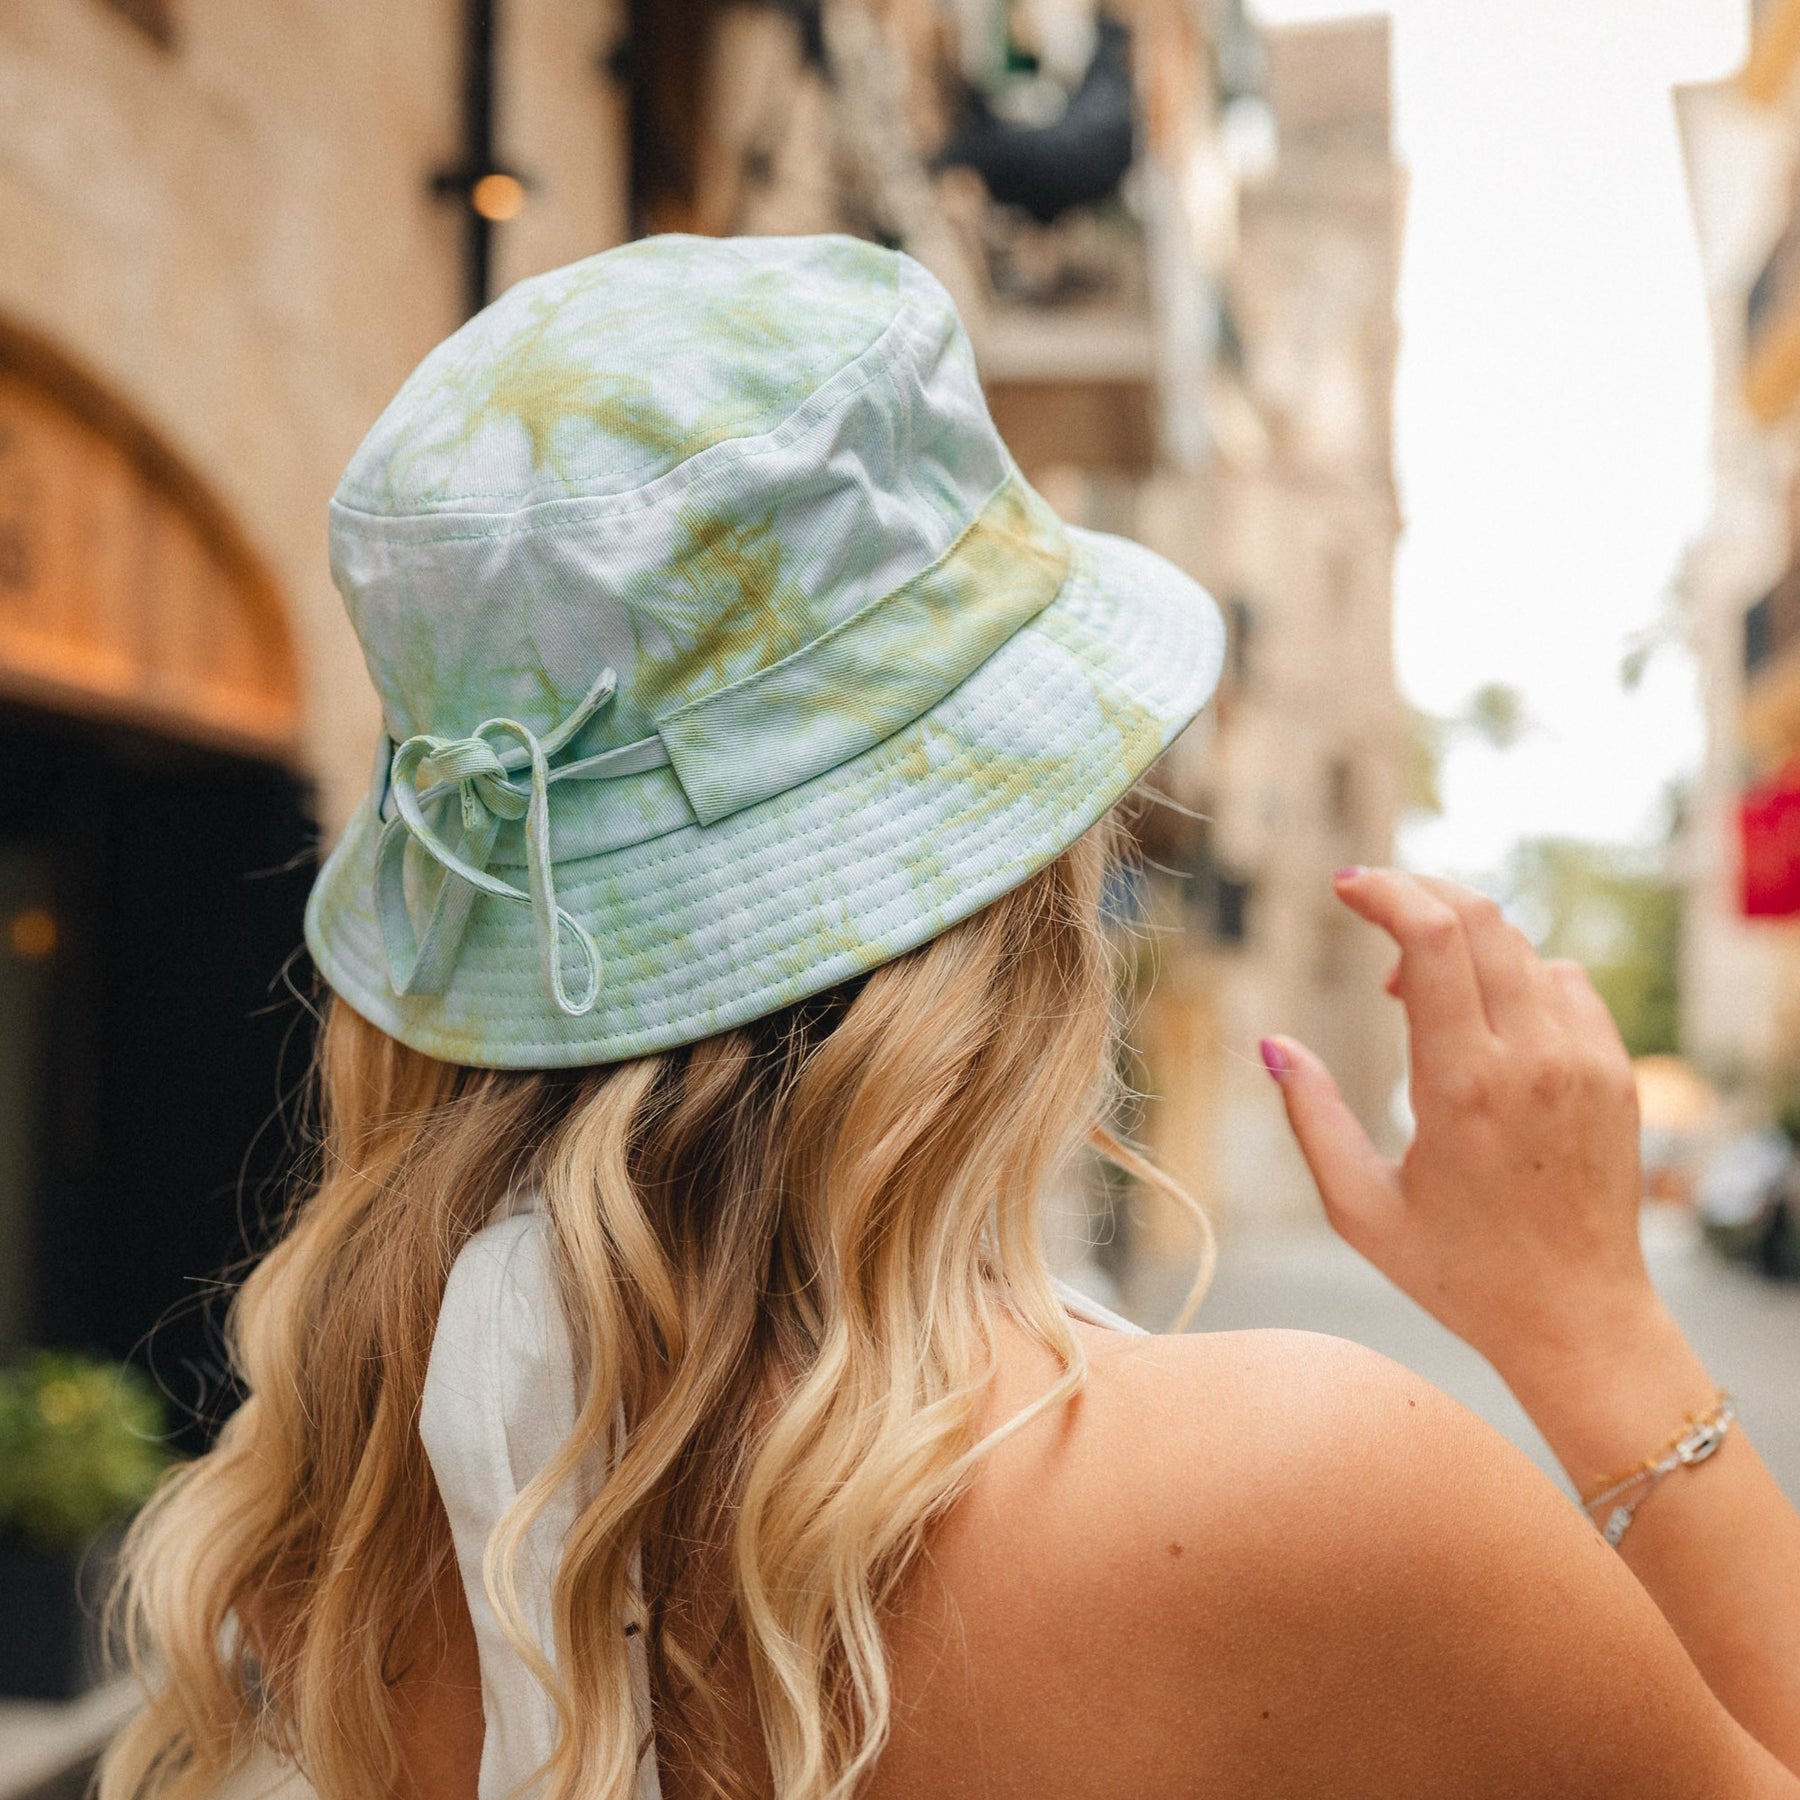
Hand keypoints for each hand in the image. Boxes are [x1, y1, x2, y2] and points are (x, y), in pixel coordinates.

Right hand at [1263, 868, 1660, 1377]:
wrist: (1579, 1319)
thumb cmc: (1457, 1272)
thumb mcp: (1358, 1207)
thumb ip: (1310, 1116)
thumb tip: (1273, 1043)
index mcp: (1463, 1089)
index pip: (1433, 941)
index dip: (1384, 892)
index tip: (1345, 886)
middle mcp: (1533, 1061)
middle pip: (1480, 919)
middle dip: (1417, 892)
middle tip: (1371, 904)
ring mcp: (1585, 1062)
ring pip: (1521, 947)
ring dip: (1459, 942)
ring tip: (1413, 994)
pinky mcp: (1615, 1073)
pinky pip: (1566, 981)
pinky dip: (1515, 974)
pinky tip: (1482, 1018)